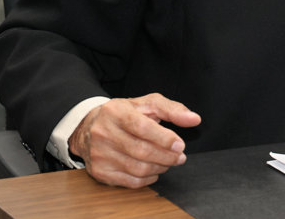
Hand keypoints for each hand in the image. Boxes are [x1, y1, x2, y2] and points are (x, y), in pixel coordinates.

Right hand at [70, 93, 201, 187]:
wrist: (89, 127)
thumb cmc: (124, 114)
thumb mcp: (147, 104)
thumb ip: (172, 109)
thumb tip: (194, 119)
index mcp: (115, 112)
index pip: (142, 127)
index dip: (164, 138)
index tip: (180, 145)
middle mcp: (103, 133)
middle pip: (141, 150)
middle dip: (166, 156)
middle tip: (180, 156)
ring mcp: (99, 154)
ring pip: (137, 168)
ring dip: (160, 167)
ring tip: (170, 161)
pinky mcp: (100, 171)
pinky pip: (130, 181)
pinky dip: (148, 178)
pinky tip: (155, 170)